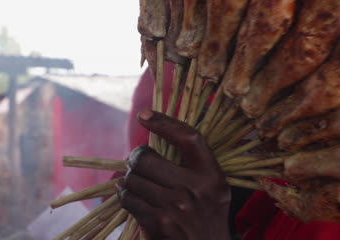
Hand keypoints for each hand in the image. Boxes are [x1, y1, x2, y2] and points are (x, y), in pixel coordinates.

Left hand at [119, 109, 230, 239]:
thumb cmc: (207, 215)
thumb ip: (195, 164)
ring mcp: (175, 208)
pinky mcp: (157, 224)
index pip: (188, 138)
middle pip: (147, 158)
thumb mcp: (214, 187)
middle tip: (138, 161)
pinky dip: (125, 195)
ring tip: (136, 182)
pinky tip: (131, 196)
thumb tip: (158, 135)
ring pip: (132, 179)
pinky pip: (128, 198)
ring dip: (129, 179)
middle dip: (136, 158)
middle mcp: (195, 189)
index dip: (164, 122)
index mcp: (212, 175)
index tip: (144, 114)